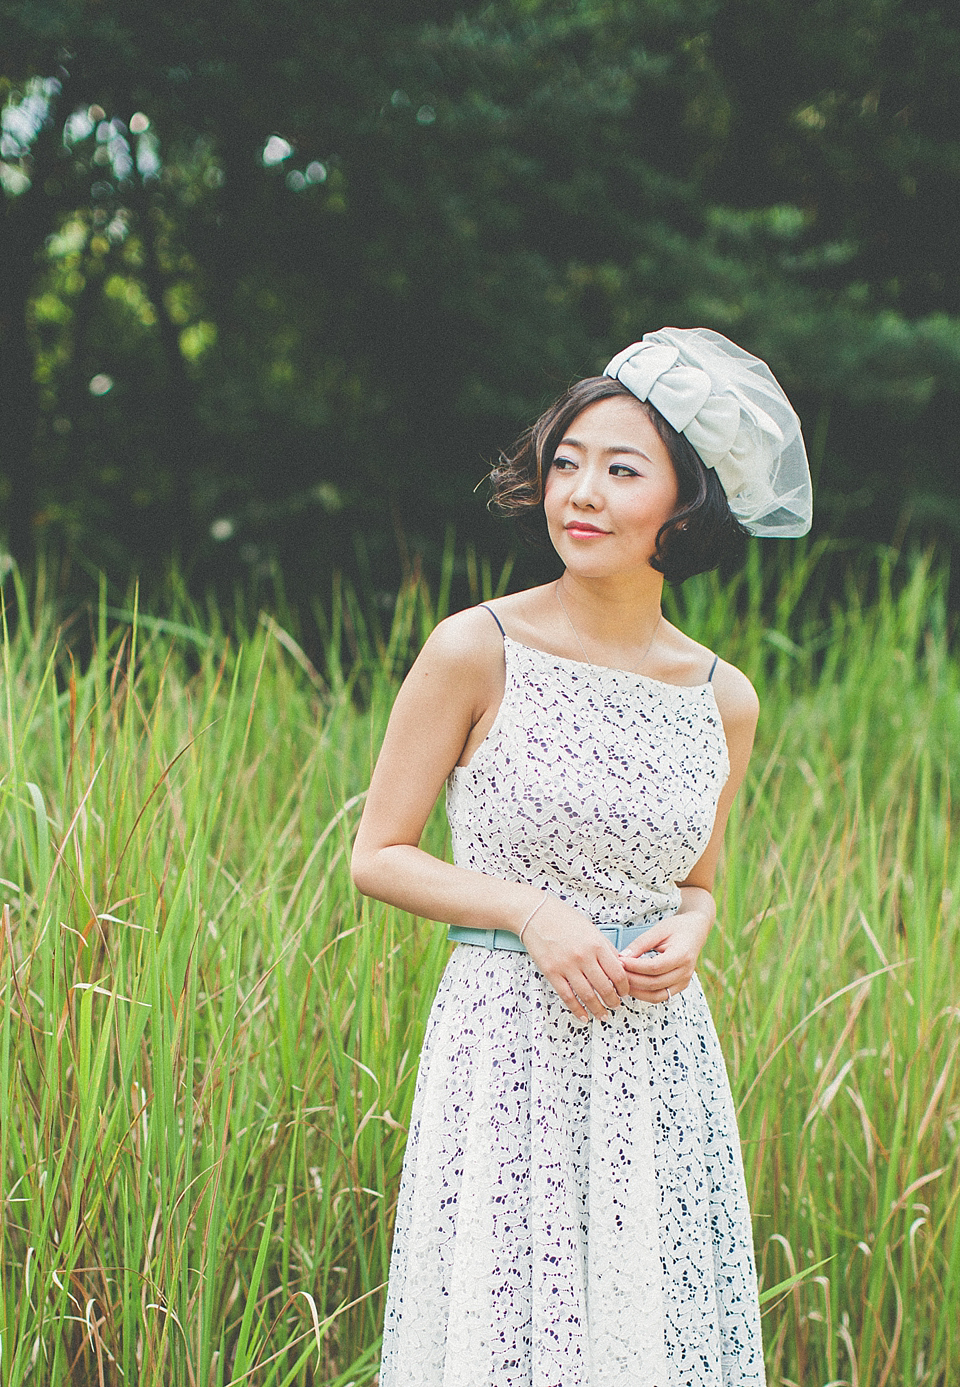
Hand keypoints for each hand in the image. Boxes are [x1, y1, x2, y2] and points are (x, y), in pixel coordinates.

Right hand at [522, 898, 629, 1021]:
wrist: (535, 914)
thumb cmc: (562, 918)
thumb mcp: (591, 929)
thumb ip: (605, 948)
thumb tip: (619, 966)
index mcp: (596, 944)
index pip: (618, 973)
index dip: (624, 987)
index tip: (624, 992)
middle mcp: (583, 956)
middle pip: (605, 988)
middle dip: (613, 1001)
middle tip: (615, 1005)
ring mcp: (567, 966)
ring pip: (588, 996)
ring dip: (598, 1009)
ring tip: (602, 1014)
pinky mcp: (552, 972)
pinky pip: (567, 997)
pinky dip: (577, 1010)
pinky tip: (583, 1015)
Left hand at [618, 905, 712, 1002]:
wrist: (695, 931)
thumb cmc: (677, 928)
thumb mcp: (658, 930)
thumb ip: (640, 944)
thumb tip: (622, 957)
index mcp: (682, 955)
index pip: (654, 967)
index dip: (635, 967)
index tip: (620, 962)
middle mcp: (685, 971)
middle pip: (654, 983)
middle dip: (632, 980)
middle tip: (617, 972)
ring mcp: (684, 981)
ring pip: (657, 995)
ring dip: (637, 992)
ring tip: (623, 982)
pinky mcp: (680, 986)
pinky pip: (661, 996)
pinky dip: (645, 994)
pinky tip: (634, 986)